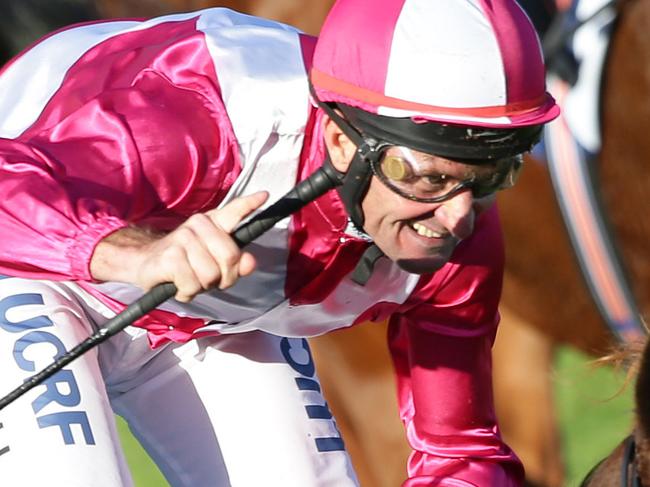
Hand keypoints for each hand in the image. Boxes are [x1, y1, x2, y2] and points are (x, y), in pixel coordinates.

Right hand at [90, 191, 268, 301]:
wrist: (145, 262)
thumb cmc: (185, 263)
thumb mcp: (212, 262)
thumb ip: (235, 262)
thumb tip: (250, 262)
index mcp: (213, 223)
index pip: (234, 211)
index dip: (250, 204)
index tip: (265, 195)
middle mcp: (199, 225)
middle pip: (231, 257)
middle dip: (224, 277)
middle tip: (210, 280)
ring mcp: (184, 238)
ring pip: (212, 274)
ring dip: (203, 286)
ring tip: (191, 280)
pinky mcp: (171, 256)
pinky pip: (192, 284)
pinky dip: (187, 292)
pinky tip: (179, 285)